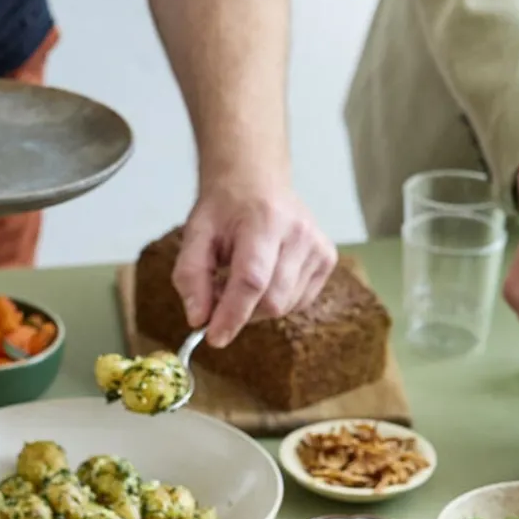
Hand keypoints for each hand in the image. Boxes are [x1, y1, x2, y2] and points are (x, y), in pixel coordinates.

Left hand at [172, 184, 336, 345]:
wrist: (256, 180)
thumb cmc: (224, 208)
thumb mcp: (195, 235)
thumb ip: (191, 277)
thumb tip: (198, 319)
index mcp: (264, 221)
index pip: (252, 280)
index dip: (233, 315)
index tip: (213, 338)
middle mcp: (299, 233)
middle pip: (272, 301)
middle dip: (241, 311)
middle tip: (218, 295)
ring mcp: (318, 246)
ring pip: (285, 306)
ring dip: (256, 307)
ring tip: (239, 278)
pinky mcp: (327, 259)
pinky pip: (299, 302)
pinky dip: (275, 300)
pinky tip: (264, 277)